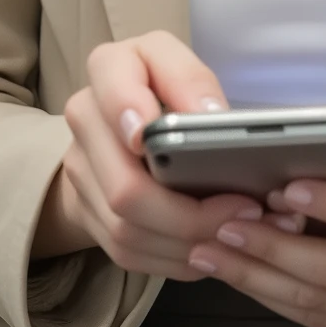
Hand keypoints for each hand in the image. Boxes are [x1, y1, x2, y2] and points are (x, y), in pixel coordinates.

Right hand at [33, 30, 264, 273]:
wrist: (123, 128)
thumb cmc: (166, 90)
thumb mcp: (182, 68)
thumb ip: (192, 81)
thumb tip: (210, 117)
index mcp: (111, 67)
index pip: (110, 78)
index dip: (126, 108)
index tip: (148, 136)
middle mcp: (85, 119)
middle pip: (124, 188)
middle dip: (190, 212)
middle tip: (245, 210)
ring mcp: (80, 171)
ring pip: (127, 229)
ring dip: (188, 241)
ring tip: (237, 232)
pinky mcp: (87, 211)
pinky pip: (127, 252)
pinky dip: (173, 258)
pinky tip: (210, 250)